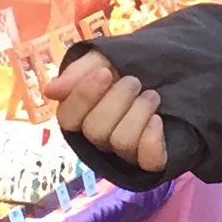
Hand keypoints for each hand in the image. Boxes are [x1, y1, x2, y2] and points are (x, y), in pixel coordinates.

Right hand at [53, 49, 172, 173]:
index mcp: (82, 115)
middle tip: (134, 81)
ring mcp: (125, 152)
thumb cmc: (130, 67)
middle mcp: (100, 138)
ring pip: (122, 142)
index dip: (84, 96)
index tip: (105, 72)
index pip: (68, 118)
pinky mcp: (151, 159)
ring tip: (153, 95)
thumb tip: (50, 91)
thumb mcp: (103, 60)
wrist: (172, 70)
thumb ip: (78, 72)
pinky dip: (152, 139)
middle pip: (95, 131)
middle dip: (117, 100)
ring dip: (139, 112)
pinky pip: (148, 161)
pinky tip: (158, 120)